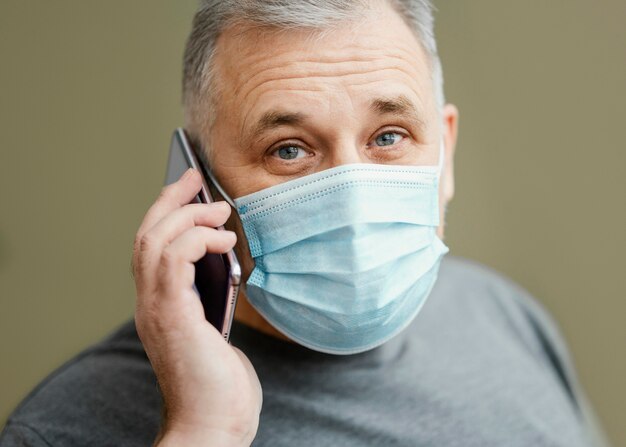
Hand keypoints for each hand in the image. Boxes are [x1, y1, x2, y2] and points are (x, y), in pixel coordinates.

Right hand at [132, 168, 261, 445]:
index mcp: (160, 305)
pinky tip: (223, 240)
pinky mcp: (173, 316)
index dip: (166, 214)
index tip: (188, 190)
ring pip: (155, 241)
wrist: (213, 425)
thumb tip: (226, 263)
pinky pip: (173, 260)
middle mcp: (149, 304)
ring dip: (187, 217)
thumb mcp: (216, 330)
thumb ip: (212, 298)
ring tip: (220, 210)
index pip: (152, 248)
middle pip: (146, 236)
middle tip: (196, 178)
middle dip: (170, 201)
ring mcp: (156, 310)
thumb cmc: (218, 385)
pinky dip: (196, 240)